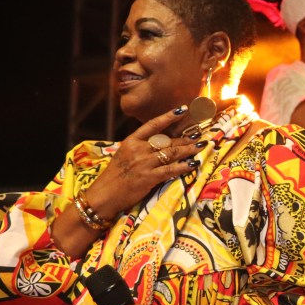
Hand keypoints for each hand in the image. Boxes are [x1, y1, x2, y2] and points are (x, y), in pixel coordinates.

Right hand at [86, 107, 206, 218]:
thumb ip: (140, 147)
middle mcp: (138, 149)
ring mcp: (144, 163)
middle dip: (185, 137)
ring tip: (201, 146)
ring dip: (189, 149)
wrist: (103, 195)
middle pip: (167, 140)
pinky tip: (193, 164)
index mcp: (131, 141)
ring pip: (172, 153)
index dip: (169, 116)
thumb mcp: (124, 155)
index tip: (183, 109)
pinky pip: (171, 169)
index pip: (153, 124)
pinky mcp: (149, 177)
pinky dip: (184, 166)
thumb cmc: (115, 176)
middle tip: (200, 134)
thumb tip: (159, 142)